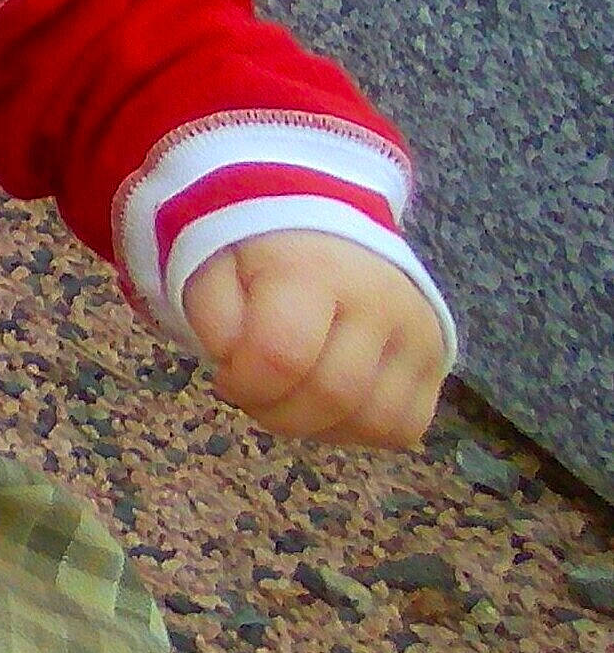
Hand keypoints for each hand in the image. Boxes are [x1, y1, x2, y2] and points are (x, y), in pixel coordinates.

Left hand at [182, 230, 446, 449]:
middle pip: (332, 397)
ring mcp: (418, 330)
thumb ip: (214, 320)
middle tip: (255, 390)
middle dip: (276, 412)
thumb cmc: (261, 255)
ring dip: (319, 427)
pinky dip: (359, 429)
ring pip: (373, 423)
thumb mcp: (214, 269)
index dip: (244, 384)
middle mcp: (380, 299)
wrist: (323, 223)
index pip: (283, 356)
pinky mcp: (437, 357)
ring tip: (292, 394)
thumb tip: (239, 367)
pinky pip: (402, 427)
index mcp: (317, 270)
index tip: (226, 375)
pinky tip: (330, 402)